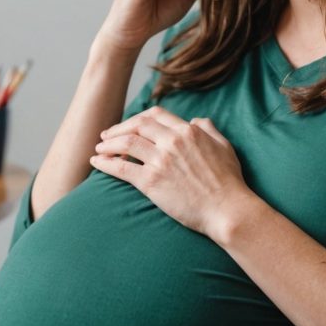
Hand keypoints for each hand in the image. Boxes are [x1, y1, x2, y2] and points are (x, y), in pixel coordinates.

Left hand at [90, 106, 251, 240]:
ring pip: (125, 143)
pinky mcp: (151, 182)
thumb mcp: (223, 146)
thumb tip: (196, 120)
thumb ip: (208, 129)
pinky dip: (105, 163)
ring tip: (99, 148)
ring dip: (108, 144)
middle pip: (136, 125)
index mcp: (187, 131)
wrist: (227, 210)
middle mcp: (172, 142)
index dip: (137, 119)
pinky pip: (121, 168)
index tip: (128, 125)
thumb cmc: (229, 182)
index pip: (154, 115)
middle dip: (117, 129)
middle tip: (106, 135)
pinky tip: (96, 162)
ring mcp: (160, 161)